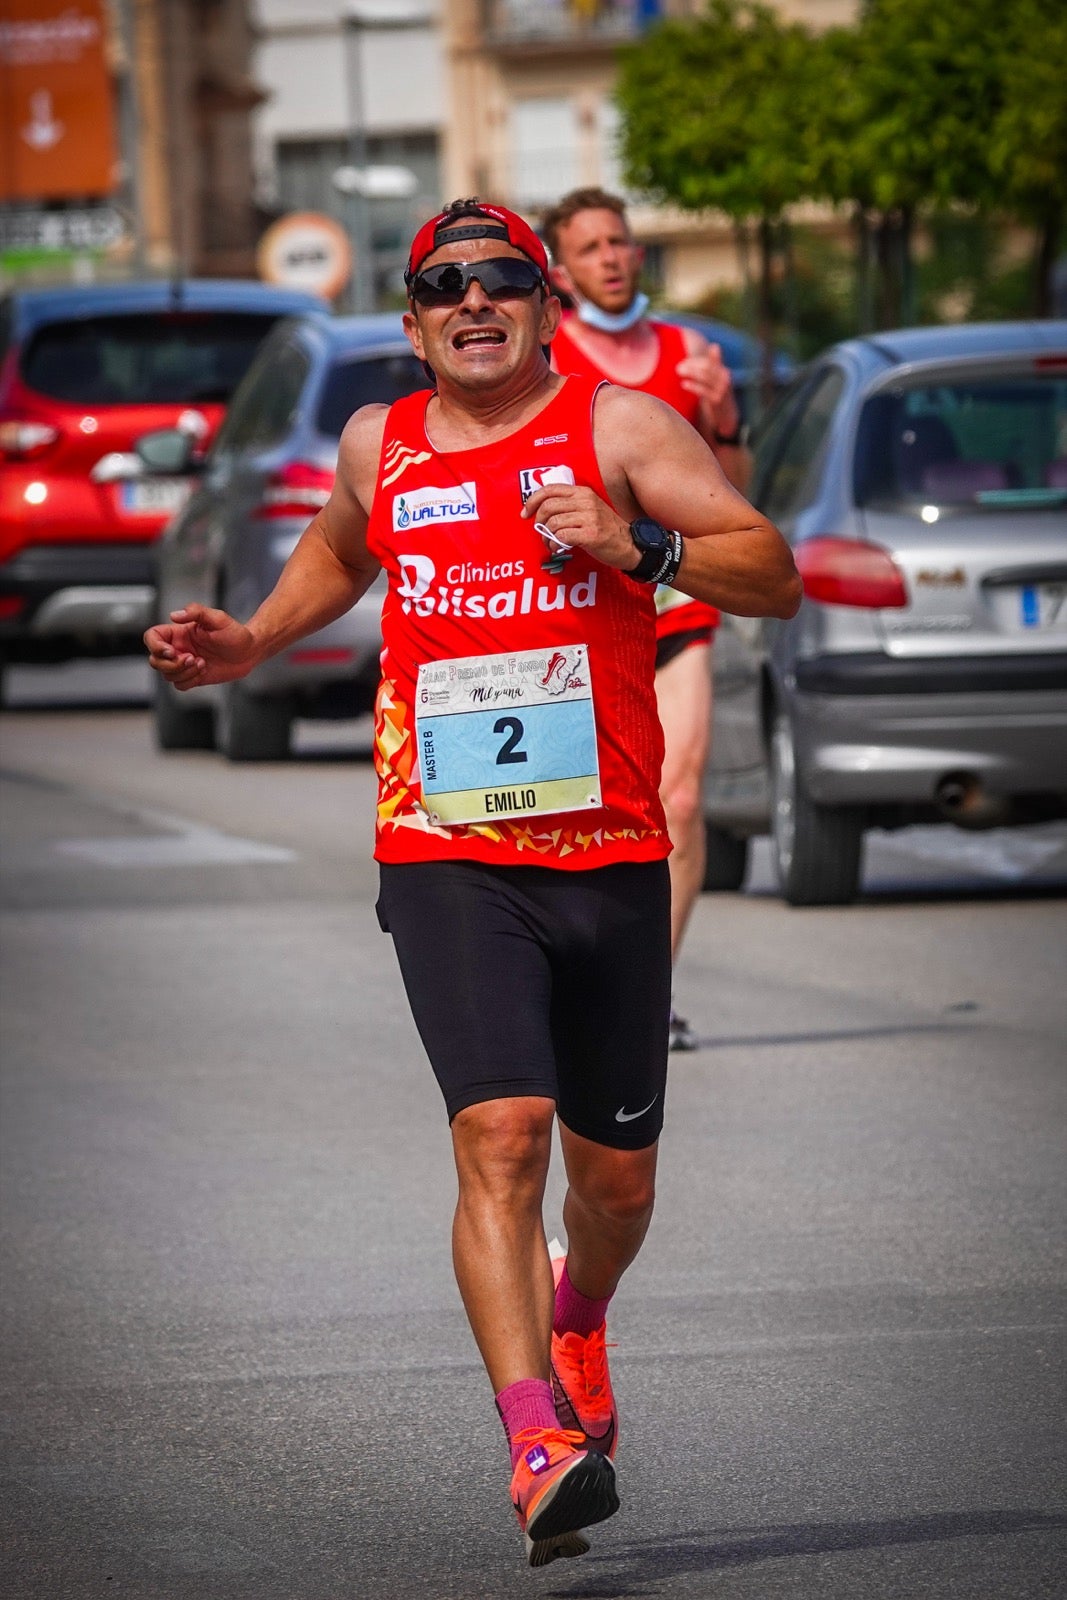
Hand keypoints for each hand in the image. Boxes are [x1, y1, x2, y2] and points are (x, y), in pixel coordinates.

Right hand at [144, 603, 256, 689]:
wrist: (249, 652)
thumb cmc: (234, 633)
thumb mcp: (217, 618)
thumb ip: (196, 612)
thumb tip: (174, 615)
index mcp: (178, 632)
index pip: (152, 637)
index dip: (155, 646)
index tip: (173, 651)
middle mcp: (178, 648)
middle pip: (155, 660)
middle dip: (171, 664)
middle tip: (192, 658)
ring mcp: (184, 663)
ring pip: (167, 675)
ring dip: (183, 672)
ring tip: (202, 663)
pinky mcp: (193, 677)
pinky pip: (179, 685)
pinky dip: (190, 680)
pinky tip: (204, 670)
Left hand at [521, 483, 637, 572]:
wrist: (629, 545)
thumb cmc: (606, 529)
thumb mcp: (589, 508)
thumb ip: (570, 505)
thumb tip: (542, 510)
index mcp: (583, 492)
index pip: (550, 489)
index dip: (532, 501)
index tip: (525, 513)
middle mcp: (586, 501)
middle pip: (548, 506)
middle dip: (538, 522)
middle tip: (541, 533)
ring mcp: (589, 517)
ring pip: (553, 523)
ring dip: (547, 537)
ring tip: (551, 543)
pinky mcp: (590, 534)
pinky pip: (561, 537)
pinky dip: (555, 545)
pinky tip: (559, 548)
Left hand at [676, 342, 740, 437]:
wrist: (727, 416)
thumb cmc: (719, 394)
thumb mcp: (718, 378)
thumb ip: (715, 363)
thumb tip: (715, 345)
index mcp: (723, 371)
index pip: (708, 362)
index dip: (695, 361)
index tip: (683, 362)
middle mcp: (724, 378)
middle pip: (706, 367)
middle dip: (692, 365)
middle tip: (678, 367)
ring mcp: (721, 389)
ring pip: (705, 376)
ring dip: (691, 372)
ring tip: (679, 371)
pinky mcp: (716, 401)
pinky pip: (704, 391)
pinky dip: (693, 386)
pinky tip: (684, 384)